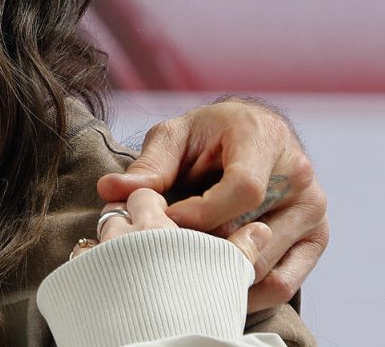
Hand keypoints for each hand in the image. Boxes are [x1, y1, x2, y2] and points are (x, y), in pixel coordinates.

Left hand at [96, 97, 328, 311]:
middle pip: (251, 233)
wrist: (252, 133)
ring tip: (180, 268)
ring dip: (218, 274)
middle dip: (202, 247)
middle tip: (163, 253)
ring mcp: (312, 211)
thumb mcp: (174, 136)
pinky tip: (210, 286)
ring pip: (265, 264)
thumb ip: (149, 166)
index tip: (166, 220)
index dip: (201, 212)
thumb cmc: (208, 134)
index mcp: (264, 139)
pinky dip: (244, 293)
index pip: (244, 188)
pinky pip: (284, 284)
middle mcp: (300, 176)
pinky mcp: (316, 239)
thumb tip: (111, 190)